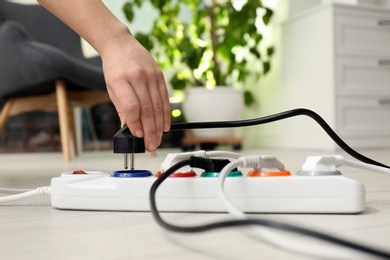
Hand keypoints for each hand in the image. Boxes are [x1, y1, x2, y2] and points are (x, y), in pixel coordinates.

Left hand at [101, 33, 170, 151]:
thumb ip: (121, 108)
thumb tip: (131, 128)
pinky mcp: (159, 75)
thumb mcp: (111, 87)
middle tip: (151, 145)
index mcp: (120, 80)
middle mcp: (137, 77)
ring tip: (157, 140)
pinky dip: (165, 114)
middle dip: (149, 131)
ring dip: (158, 126)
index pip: (131, 106)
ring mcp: (151, 75)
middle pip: (146, 109)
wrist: (121, 44)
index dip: (135, 123)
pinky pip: (164, 98)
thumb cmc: (114, 68)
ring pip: (157, 106)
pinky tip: (165, 127)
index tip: (137, 136)